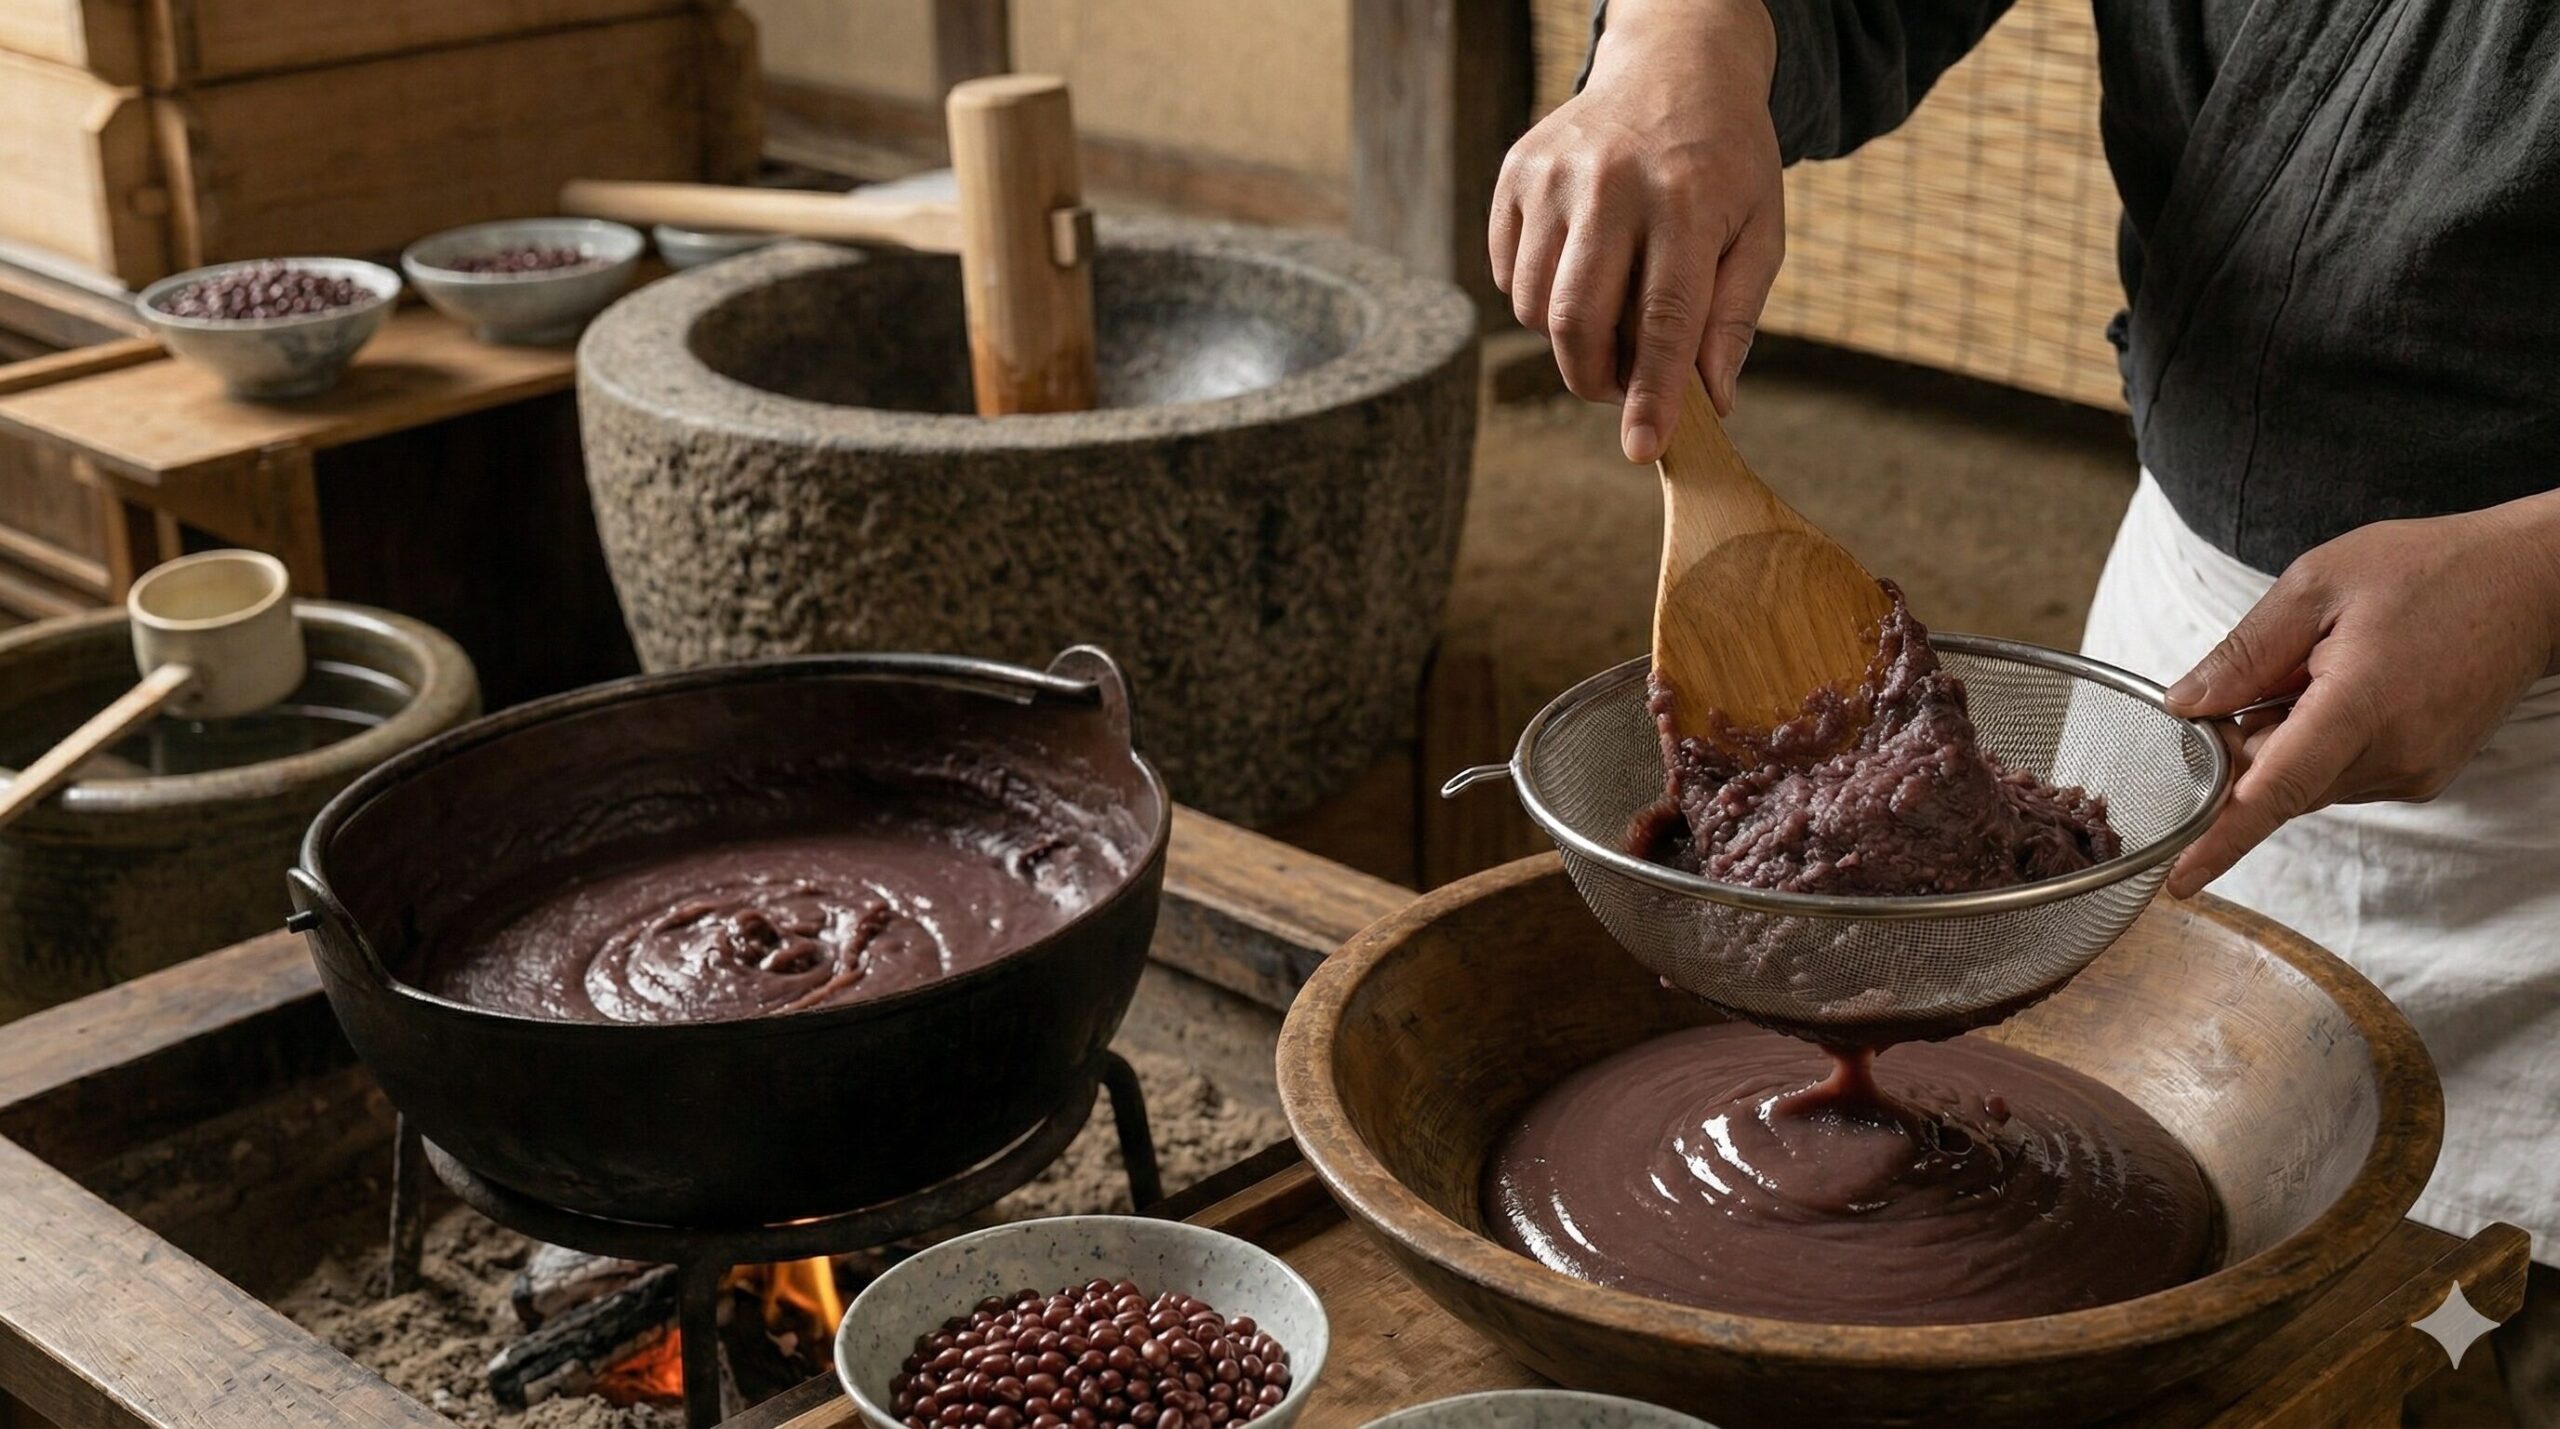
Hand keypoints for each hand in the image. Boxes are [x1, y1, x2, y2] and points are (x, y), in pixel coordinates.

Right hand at [1489, 0, 1784, 461]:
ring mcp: (1553, 175)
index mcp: (1684, 199)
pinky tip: (1580, 267)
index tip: (1643, 448)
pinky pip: (1510, 275)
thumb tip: (1710, 399)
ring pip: (1536, 307)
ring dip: (1568, 339)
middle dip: (1595, 379)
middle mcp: (1610, 182)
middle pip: (1579, 321)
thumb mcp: (1760, 230)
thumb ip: (1735, 316)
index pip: (1663, 320)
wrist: (1677, 67)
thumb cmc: (1726, 162)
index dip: (1651, 394)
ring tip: (1609, 313)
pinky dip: (1539, 296)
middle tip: (1619, 389)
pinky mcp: (1515, 173)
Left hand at [2160, 494, 2559, 896]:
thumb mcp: (2316, 585)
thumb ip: (2244, 653)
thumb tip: (2184, 705)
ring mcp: (2414, 773)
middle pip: (2278, 784)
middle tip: (2266, 677)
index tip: (2180, 881)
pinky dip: (2320, 745)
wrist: (2529, 585)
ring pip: (2307, 783)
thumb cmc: (2429, 570)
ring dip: (2286, 742)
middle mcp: (2394, 754)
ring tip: (2321, 670)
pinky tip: (2347, 689)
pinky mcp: (2423, 777)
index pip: (2276, 791)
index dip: (2221, 839)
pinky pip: (2341, 776)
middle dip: (2245, 747)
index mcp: (2361, 704)